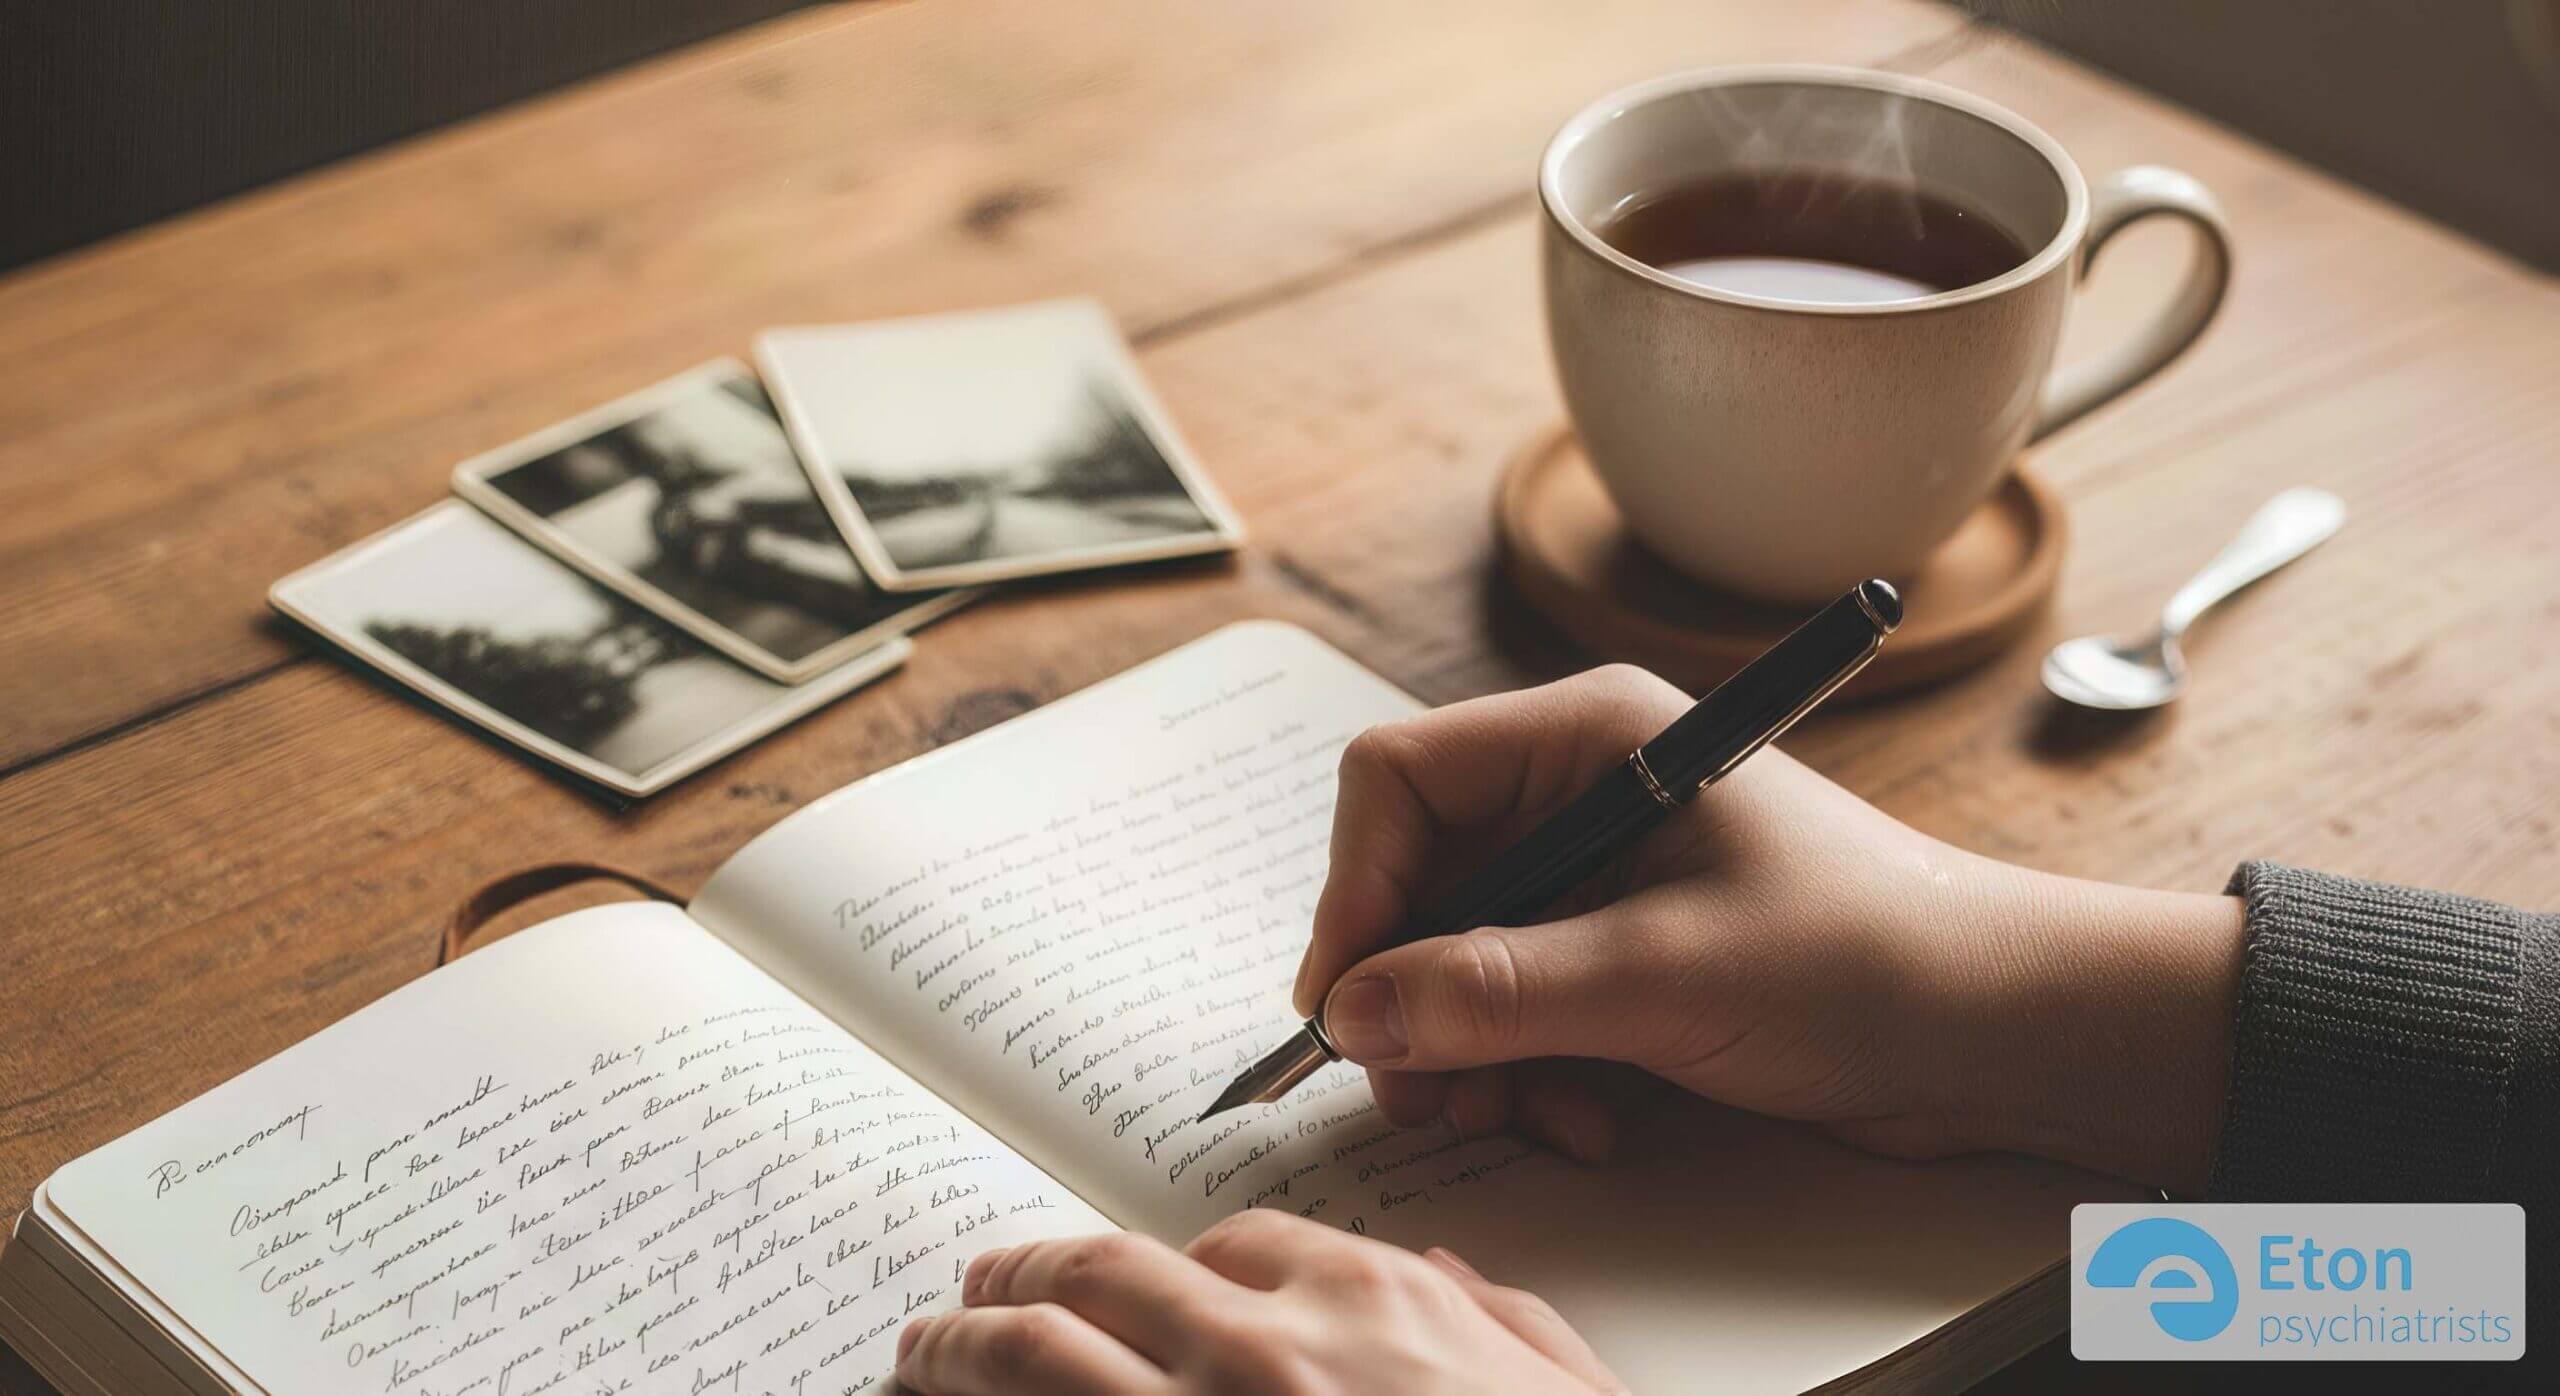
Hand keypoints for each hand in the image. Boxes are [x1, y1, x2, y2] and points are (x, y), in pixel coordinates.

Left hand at [894, 1210, 1622, 1394]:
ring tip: (922, 1358)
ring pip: (1035, 1354)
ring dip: (961, 1348)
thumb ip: (1505, 1324)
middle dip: (1024, 1275)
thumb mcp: (1565, 1392)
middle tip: (975, 1292)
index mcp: (1372, 1308)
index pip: (1228, 1248)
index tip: (1123, 1286)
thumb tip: (1453, 1279)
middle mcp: (1268, 1355)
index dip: (1159, 1269)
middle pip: (1103, 1276)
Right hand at [1292, 665, 2247, 1194]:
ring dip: (1471, 1054)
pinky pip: (1514, 1015)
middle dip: (1413, 997)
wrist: (1997, 1033)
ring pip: (1454, 964)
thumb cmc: (1866, 957)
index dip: (1356, 888)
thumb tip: (1356, 1011)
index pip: (1399, 780)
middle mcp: (1580, 797)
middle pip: (1415, 884)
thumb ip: (1501, 990)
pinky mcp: (1619, 960)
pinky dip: (1527, 1076)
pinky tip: (1589, 1119)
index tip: (1347, 999)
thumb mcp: (1666, 975)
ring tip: (1526, 1116)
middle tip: (1424, 1091)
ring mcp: (1598, 883)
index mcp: (1588, 738)